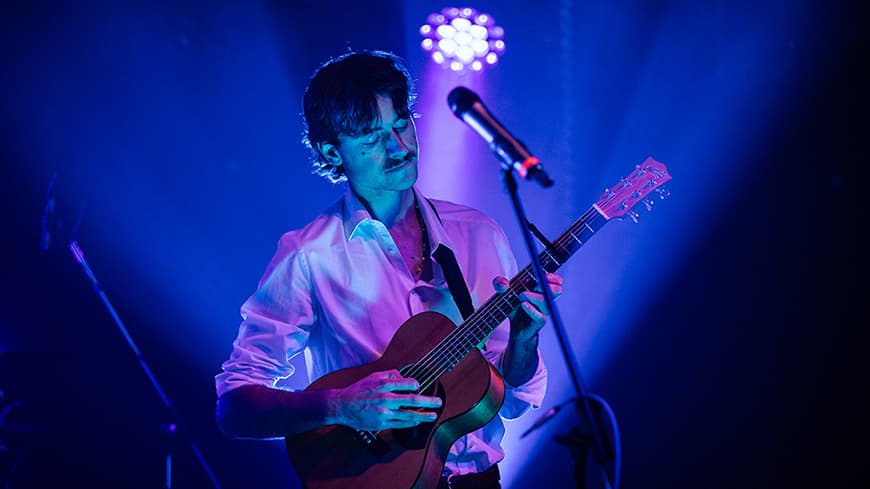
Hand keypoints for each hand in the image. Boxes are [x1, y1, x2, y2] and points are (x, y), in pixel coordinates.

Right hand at [327, 369, 441, 430]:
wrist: (342, 406)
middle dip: (428, 401)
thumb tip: (403, 376)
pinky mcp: (381, 423)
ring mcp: (384, 412)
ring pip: (408, 415)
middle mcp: (386, 398)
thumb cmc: (358, 390)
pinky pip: (400, 424)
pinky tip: (417, 421)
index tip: (419, 386)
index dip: (417, 385)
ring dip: (423, 416)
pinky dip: (410, 423)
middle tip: (439, 402)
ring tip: (433, 416)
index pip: (408, 384)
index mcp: (384, 384)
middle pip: (412, 400)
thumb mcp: (373, 376)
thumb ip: (390, 374)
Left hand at [493, 272, 562, 341]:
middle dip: (547, 284)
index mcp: (542, 290)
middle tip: (535, 284)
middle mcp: (546, 299)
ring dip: (533, 296)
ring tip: (521, 296)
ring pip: (546, 302)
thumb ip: (500, 285)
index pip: (557, 281)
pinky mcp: (539, 322)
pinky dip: (531, 309)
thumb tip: (503, 283)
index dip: (553, 277)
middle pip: (557, 290)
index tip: (544, 275)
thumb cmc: (514, 308)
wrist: (515, 329)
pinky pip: (539, 316)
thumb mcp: (504, 294)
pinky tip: (523, 304)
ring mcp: (543, 311)